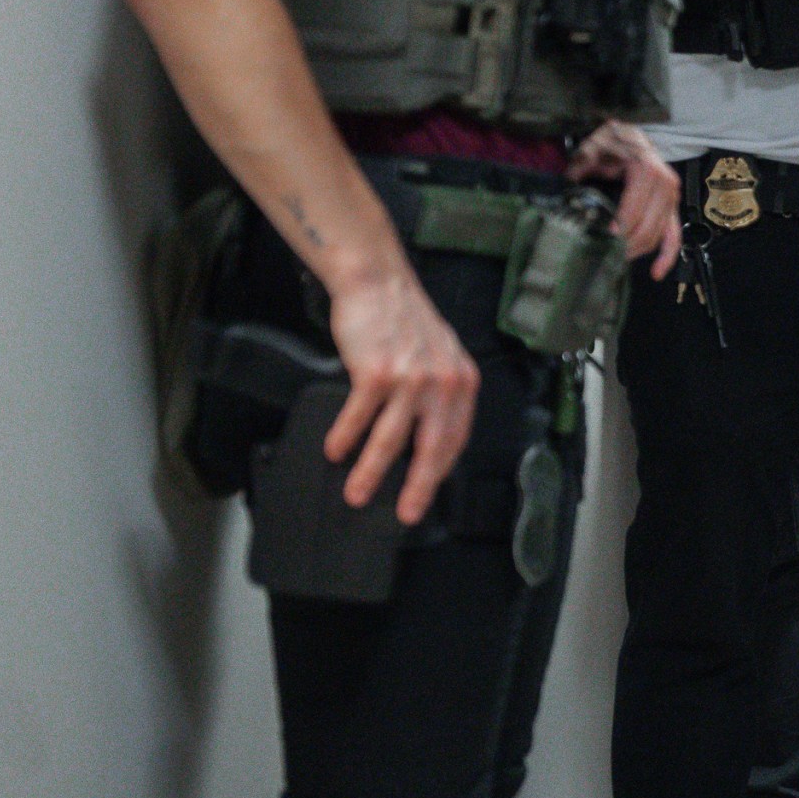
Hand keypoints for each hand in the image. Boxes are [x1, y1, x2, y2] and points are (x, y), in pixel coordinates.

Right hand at [321, 268, 479, 525]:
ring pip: (391, 440)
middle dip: (417, 487)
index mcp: (463, 382)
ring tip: (356, 494)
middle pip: (432, 449)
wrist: (379, 284)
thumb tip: (425, 438)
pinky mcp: (377, 373)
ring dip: (371, 472)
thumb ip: (440, 393)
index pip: (456, 439)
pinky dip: (345, 438)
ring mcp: (410, 379)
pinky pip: (359, 417)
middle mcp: (443, 383)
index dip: (440, 471)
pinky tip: (335, 452)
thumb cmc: (405, 321)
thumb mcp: (440, 356)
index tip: (426, 495)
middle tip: (405, 513)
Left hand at [568, 121, 681, 279]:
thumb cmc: (610, 143)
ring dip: (639, 250)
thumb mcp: (591, 150)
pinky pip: (674, 235)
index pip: (633, 210)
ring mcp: (672, 197)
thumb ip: (580, 169)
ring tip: (618, 259)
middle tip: (605, 253)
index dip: (618, 228)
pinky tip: (655, 272)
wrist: (628, 135)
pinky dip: (667, 255)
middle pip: (647, 226)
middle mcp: (665, 184)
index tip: (602, 239)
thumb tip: (569, 191)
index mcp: (647, 170)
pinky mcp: (672, 207)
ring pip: (658, 234)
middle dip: (627, 244)